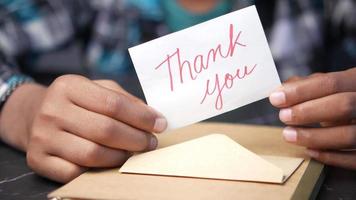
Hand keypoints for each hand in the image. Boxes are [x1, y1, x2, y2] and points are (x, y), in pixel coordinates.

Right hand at [0, 75, 166, 182]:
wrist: (33, 115)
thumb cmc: (75, 102)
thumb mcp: (97, 89)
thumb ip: (125, 100)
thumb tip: (154, 118)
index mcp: (68, 86)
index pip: (113, 104)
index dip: (142, 117)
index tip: (160, 124)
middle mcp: (52, 110)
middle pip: (105, 130)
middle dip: (136, 139)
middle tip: (151, 143)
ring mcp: (42, 136)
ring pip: (92, 154)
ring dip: (121, 157)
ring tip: (133, 153)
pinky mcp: (38, 159)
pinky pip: (75, 172)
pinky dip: (98, 170)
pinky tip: (110, 162)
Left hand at [269, 68, 355, 169]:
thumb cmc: (344, 97)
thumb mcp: (331, 87)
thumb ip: (309, 85)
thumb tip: (282, 89)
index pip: (331, 83)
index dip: (301, 91)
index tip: (276, 98)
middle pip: (343, 105)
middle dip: (308, 112)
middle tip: (284, 116)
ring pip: (349, 135)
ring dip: (314, 136)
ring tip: (289, 135)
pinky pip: (354, 158)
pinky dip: (331, 156)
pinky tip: (310, 151)